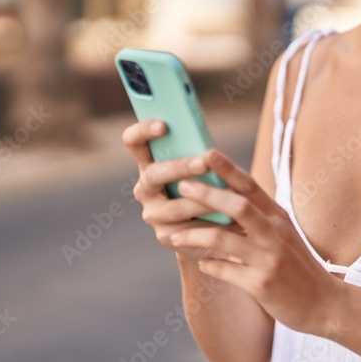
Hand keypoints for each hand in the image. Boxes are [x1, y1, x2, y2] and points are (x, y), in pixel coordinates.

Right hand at [121, 120, 244, 258]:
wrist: (211, 226)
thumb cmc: (206, 185)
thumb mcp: (202, 167)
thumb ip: (200, 155)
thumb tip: (212, 149)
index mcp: (149, 163)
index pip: (134, 142)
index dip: (143, 131)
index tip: (164, 125)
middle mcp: (145, 188)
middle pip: (154, 174)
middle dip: (179, 167)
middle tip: (203, 163)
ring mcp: (153, 214)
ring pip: (173, 207)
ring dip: (200, 200)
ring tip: (225, 195)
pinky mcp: (165, 236)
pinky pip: (186, 230)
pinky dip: (208, 223)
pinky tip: (227, 219)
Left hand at [170, 148, 344, 336]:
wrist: (324, 303)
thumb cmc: (297, 265)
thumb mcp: (283, 234)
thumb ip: (258, 217)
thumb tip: (225, 197)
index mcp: (278, 217)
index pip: (251, 185)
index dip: (228, 168)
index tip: (206, 152)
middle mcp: (275, 233)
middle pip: (237, 205)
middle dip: (206, 194)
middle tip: (181, 186)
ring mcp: (268, 259)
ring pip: (223, 238)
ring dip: (194, 234)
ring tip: (173, 234)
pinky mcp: (261, 285)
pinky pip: (225, 271)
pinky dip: (209, 265)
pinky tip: (202, 262)